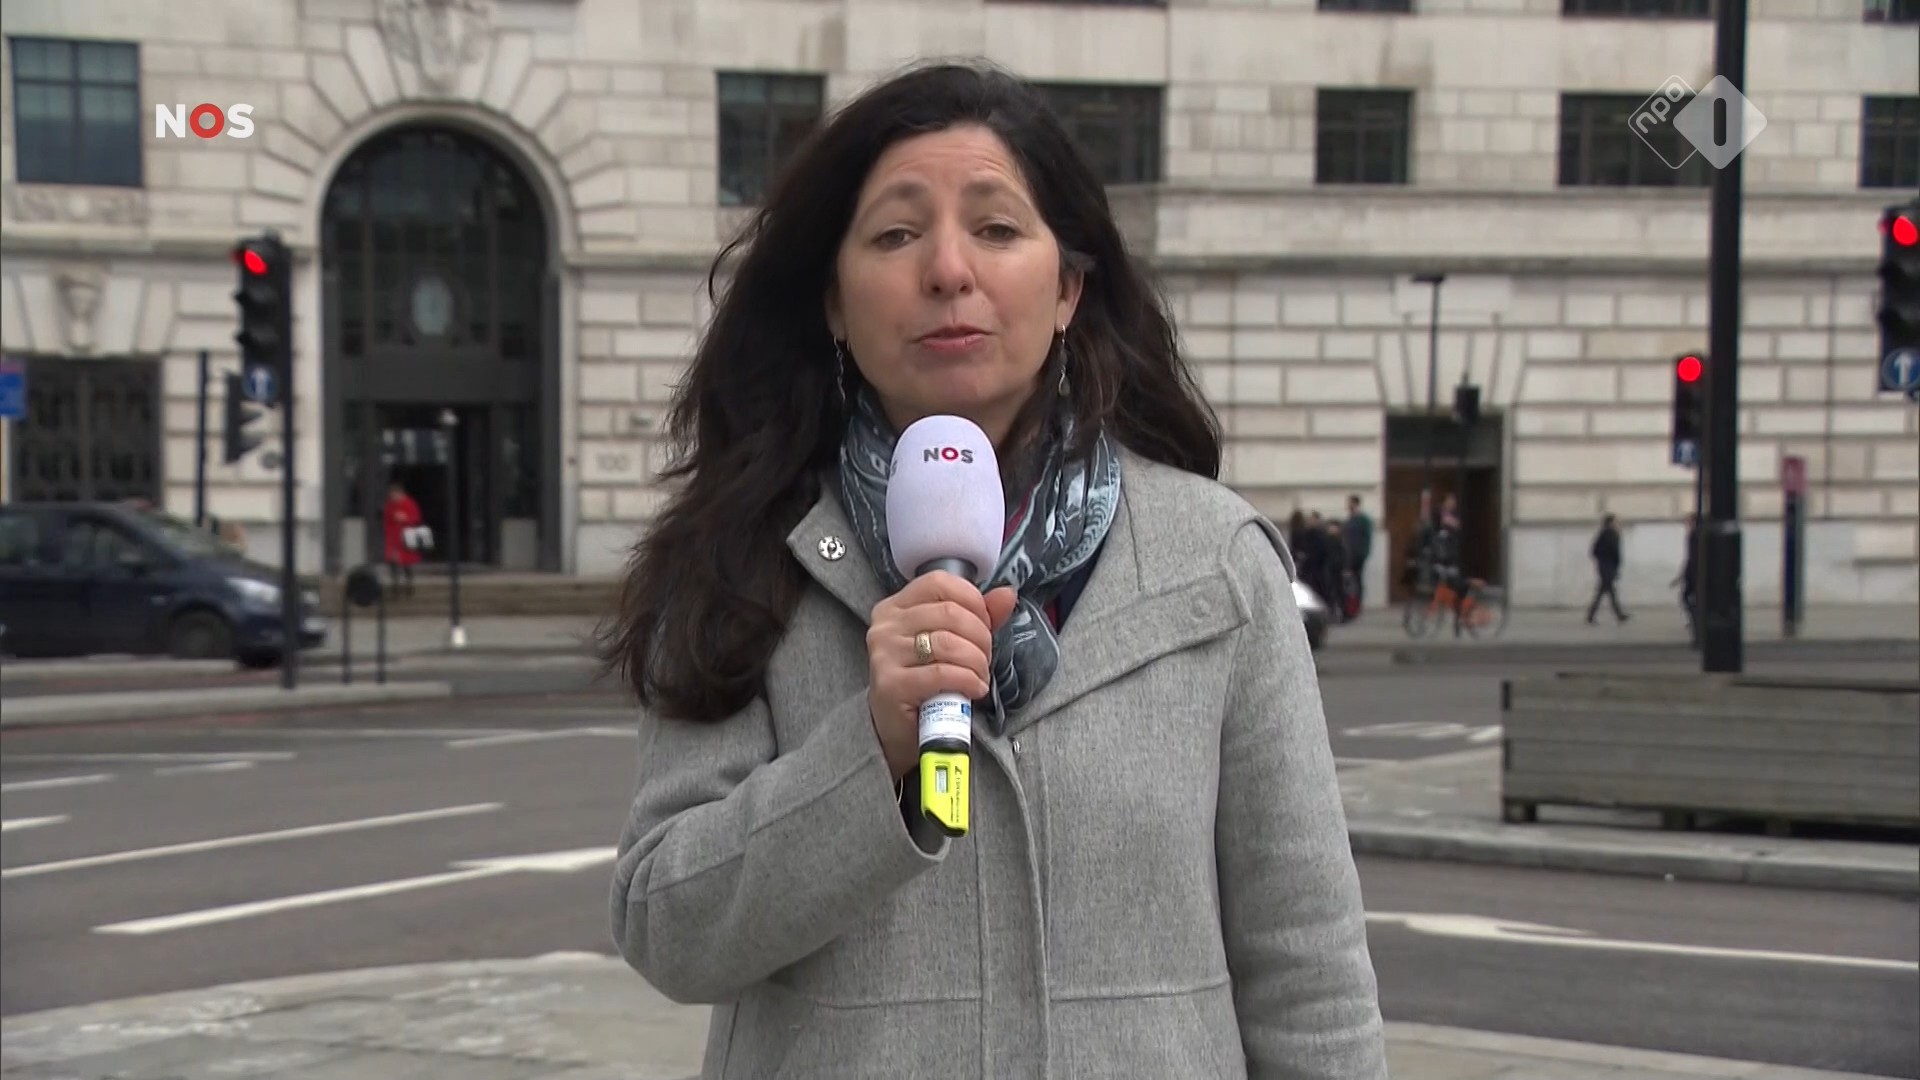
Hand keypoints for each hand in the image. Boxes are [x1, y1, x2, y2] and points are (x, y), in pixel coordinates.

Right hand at [866, 573, 1017, 779]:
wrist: (901, 732)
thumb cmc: (926, 683)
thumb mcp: (952, 642)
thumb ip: (978, 616)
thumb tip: (1007, 594)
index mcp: (896, 606)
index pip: (939, 582)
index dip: (973, 601)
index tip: (985, 624)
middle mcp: (885, 625)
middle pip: (949, 613)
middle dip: (981, 637)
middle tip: (985, 659)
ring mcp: (885, 654)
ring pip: (948, 643)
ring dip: (977, 662)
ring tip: (980, 676)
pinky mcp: (891, 684)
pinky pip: (942, 673)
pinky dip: (968, 680)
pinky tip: (974, 689)